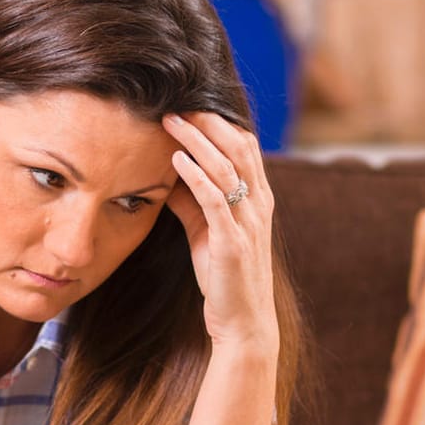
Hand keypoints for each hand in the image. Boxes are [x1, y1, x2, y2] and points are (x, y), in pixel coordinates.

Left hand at [163, 112, 277, 353]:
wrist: (241, 322)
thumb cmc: (223, 275)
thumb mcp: (205, 230)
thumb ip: (191, 201)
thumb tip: (166, 174)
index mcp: (257, 199)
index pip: (244, 146)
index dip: (219, 121)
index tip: (189, 104)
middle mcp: (258, 205)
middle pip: (238, 147)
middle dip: (208, 121)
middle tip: (177, 102)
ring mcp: (247, 223)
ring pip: (226, 168)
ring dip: (197, 141)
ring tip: (170, 121)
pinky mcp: (232, 242)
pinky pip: (215, 200)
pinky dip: (196, 176)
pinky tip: (176, 160)